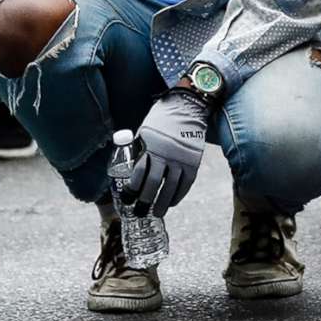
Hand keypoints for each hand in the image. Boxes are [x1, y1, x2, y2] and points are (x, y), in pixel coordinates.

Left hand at [124, 86, 209, 214]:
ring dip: (162, 203)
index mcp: (149, 146)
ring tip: (156, 213)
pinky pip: (185, 184)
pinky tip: (171, 203)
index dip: (132, 189)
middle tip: (139, 212)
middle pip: (153, 184)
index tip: (127, 199)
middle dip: (144, 201)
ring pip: (170, 188)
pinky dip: (178, 195)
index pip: (138, 174)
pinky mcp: (193, 161)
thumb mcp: (144, 131)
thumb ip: (139, 150)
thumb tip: (128, 169)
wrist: (187, 106)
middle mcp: (165, 154)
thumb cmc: (161, 119)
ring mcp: (181, 159)